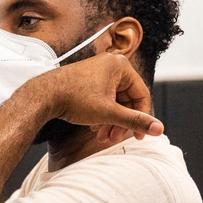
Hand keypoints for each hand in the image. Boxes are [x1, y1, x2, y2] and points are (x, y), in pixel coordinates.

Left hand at [23, 53, 163, 143]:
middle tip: (115, 138)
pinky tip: (94, 128)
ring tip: (103, 136)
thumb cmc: (74, 99)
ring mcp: (98, 71)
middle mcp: (110, 65)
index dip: (142, 118)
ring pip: (114, 101)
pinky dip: (102, 114)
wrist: (42, 96)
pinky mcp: (87, 79)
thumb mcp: (109, 113)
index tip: (138, 136)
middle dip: (122, 122)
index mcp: (120, 66)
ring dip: (112, 121)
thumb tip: (160, 129)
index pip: (142, 94)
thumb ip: (135, 121)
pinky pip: (103, 98)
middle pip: (127, 99)